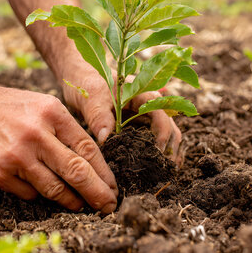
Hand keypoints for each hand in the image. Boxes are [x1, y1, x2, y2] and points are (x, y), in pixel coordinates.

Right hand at [0, 83, 117, 212]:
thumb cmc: (11, 108)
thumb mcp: (44, 106)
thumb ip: (68, 131)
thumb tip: (92, 164)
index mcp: (52, 114)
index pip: (87, 149)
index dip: (104, 173)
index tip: (113, 188)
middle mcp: (35, 135)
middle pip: (76, 172)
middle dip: (97, 194)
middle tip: (109, 206)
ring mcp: (16, 157)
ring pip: (54, 189)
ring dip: (72, 202)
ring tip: (82, 205)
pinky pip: (30, 194)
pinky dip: (40, 194)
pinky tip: (44, 190)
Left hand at [61, 61, 182, 162]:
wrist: (80, 77)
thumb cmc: (87, 82)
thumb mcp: (91, 97)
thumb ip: (99, 116)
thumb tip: (106, 139)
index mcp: (143, 94)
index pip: (162, 116)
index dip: (162, 137)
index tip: (155, 156)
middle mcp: (150, 105)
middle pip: (170, 128)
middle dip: (170, 150)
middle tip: (163, 172)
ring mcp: (146, 116)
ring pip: (167, 136)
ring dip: (167, 153)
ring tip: (164, 175)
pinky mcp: (139, 125)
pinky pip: (154, 139)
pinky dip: (158, 153)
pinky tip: (155, 170)